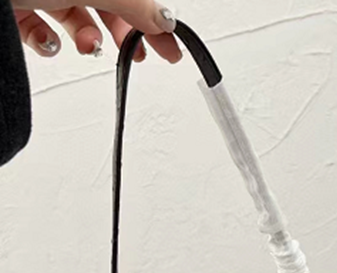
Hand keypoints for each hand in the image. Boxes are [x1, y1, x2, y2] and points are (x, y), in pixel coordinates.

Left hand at [12, 0, 181, 62]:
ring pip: (73, 18)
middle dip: (120, 32)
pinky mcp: (10, 7)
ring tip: (85, 45)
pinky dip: (47, 41)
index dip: (154, 19)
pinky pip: (38, 29)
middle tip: (135, 55)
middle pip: (106, 4)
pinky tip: (48, 41)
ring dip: (85, 38)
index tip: (172, 46)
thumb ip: (131, 4)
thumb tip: (165, 19)